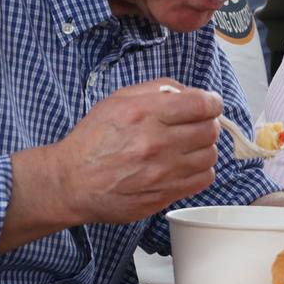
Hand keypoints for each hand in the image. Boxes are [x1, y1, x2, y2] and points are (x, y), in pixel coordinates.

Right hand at [37, 80, 223, 225]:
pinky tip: (185, 166)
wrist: (70, 181)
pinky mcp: (164, 194)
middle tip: (196, 126)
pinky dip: (200, 171)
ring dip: (204, 148)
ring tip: (188, 147)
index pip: (201, 105)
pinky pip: (203, 180)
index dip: (212, 102)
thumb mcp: (117, 100)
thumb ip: (157, 89)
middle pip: (209, 130)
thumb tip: (191, 92)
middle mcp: (155, 142)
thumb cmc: (93, 139)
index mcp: (144, 114)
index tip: (210, 104)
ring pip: (210, 155)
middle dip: (207, 124)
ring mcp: (161, 172)